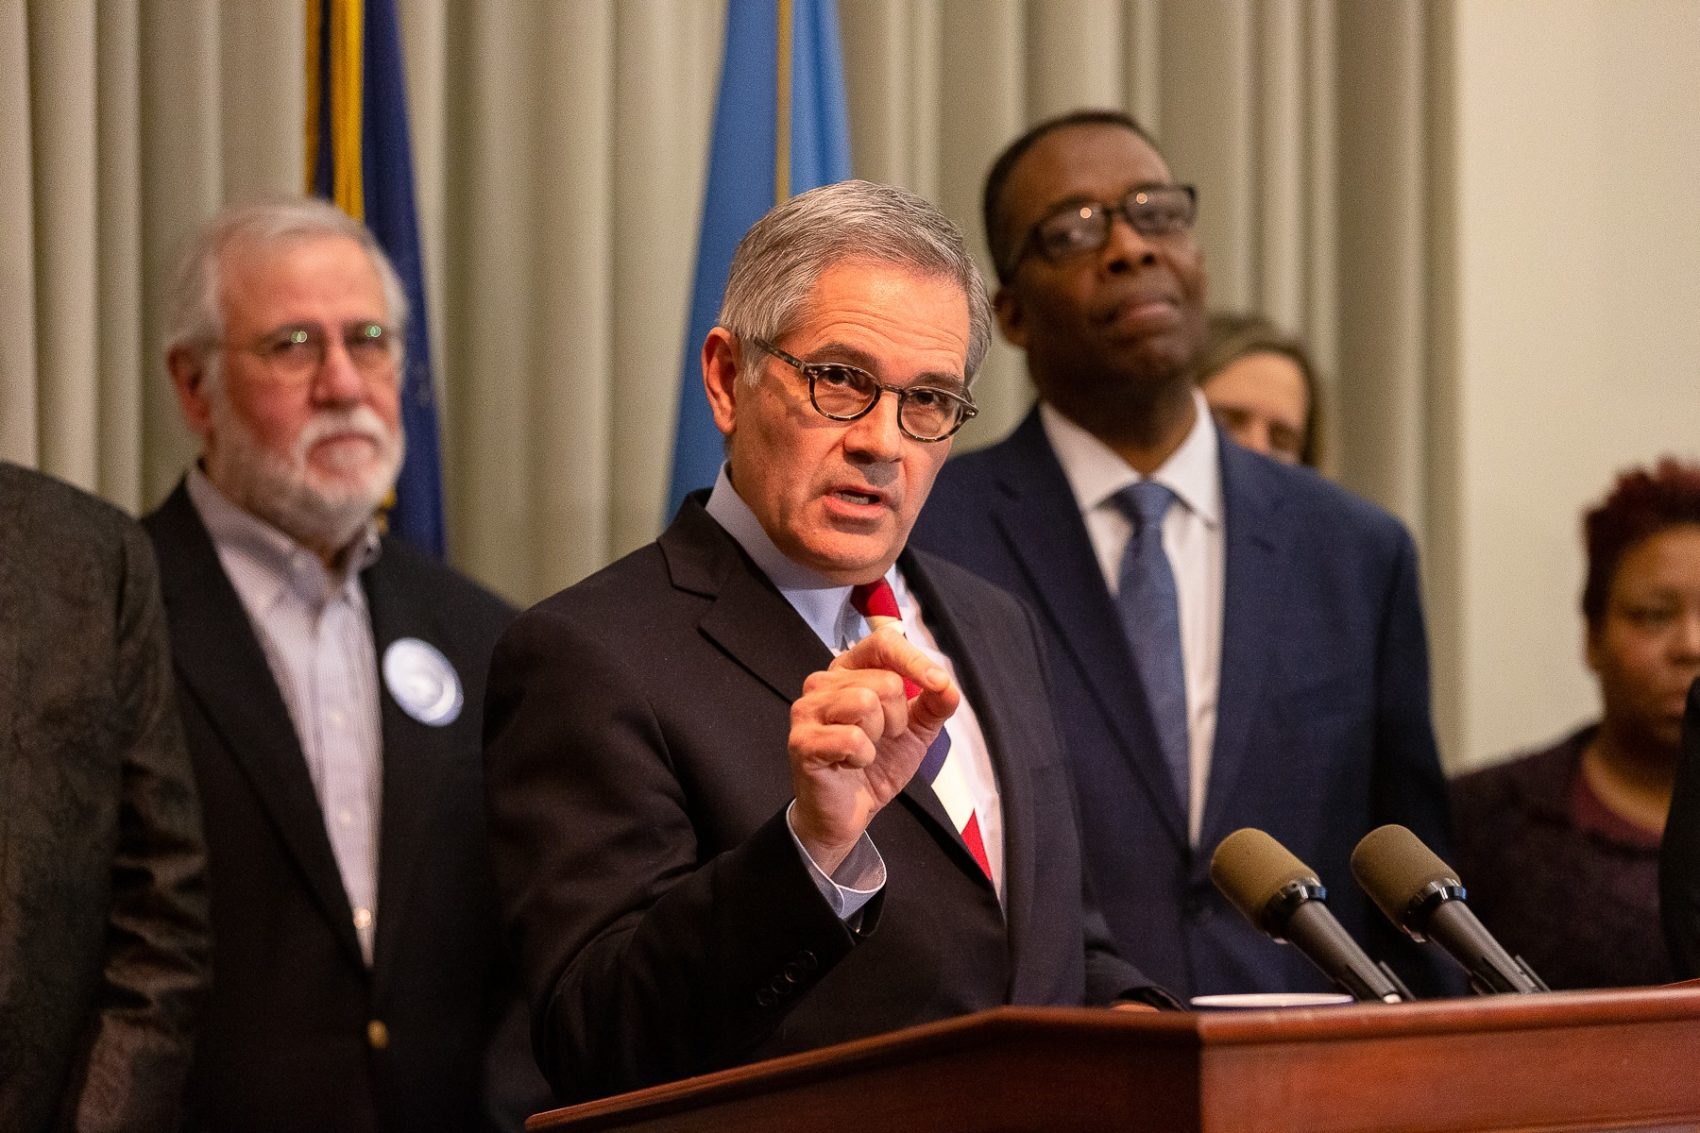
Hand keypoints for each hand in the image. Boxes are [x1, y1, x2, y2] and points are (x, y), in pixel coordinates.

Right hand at [788, 626, 958, 872]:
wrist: (848, 814)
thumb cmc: (875, 765)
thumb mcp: (915, 730)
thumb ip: (934, 704)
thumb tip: (948, 686)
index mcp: (850, 671)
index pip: (883, 643)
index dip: (915, 660)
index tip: (938, 683)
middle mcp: (823, 683)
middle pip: (884, 680)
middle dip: (898, 717)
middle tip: (882, 739)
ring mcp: (808, 710)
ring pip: (866, 702)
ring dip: (879, 736)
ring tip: (867, 749)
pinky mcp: (803, 741)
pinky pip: (852, 738)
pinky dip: (863, 757)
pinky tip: (852, 764)